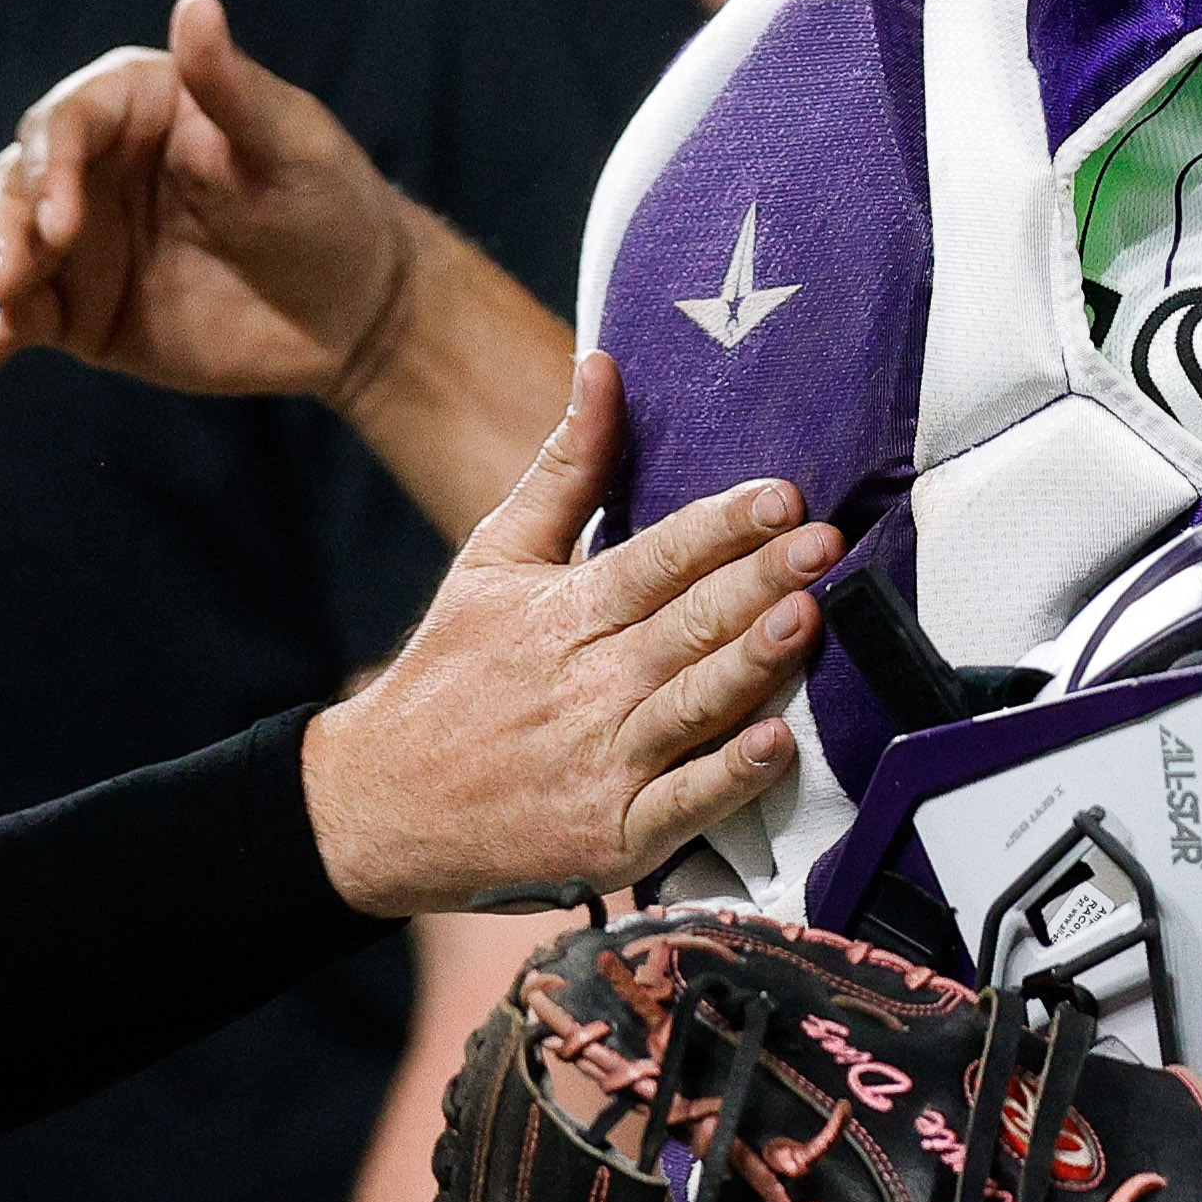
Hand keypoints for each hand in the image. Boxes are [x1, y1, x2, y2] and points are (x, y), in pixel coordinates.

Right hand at [0, 0, 419, 402]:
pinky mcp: (78, 305)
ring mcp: (80, 238)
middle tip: (13, 276)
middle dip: (6, 226)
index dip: (54, 167)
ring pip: (7, 244)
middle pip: (18, 180)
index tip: (61, 223)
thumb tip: (196, 2)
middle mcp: (94, 163)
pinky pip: (21, 314)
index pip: (69, 121)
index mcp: (138, 102)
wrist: (353, 312)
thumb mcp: (292, 146)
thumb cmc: (331, 206)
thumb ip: (234, 88)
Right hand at [299, 351, 836, 915]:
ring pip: (692, 706)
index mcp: (560, 613)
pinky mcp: (611, 836)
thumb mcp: (493, 558)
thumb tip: (602, 365)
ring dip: (752, 664)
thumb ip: (564, 468)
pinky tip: (775, 746)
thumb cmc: (450, 671)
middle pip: (685, 624)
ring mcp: (599, 764)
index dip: (720, 526)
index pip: (654, 557)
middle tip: (823, 544)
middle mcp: (583, 685)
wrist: (378, 804)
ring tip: (807, 620)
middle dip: (758, 581)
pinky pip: (683, 805)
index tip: (780, 494)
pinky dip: (728, 778)